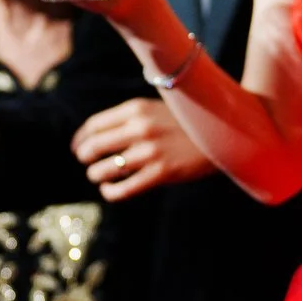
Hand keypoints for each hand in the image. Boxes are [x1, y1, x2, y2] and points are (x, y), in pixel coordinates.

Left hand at [71, 98, 214, 200]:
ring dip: (96, 175)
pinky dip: (110, 192)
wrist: (223, 134)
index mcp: (136, 108)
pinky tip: (110, 189)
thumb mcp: (157, 108)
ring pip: (103, 170)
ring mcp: (150, 151)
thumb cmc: (185, 123)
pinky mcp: (161, 173)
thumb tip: (96, 134)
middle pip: (93, 147)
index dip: (80, 139)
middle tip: (88, 163)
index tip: (78, 148)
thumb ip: (130, 118)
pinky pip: (123, 189)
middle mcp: (140, 128)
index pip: (94, 125)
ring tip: (100, 177)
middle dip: (85, 157)